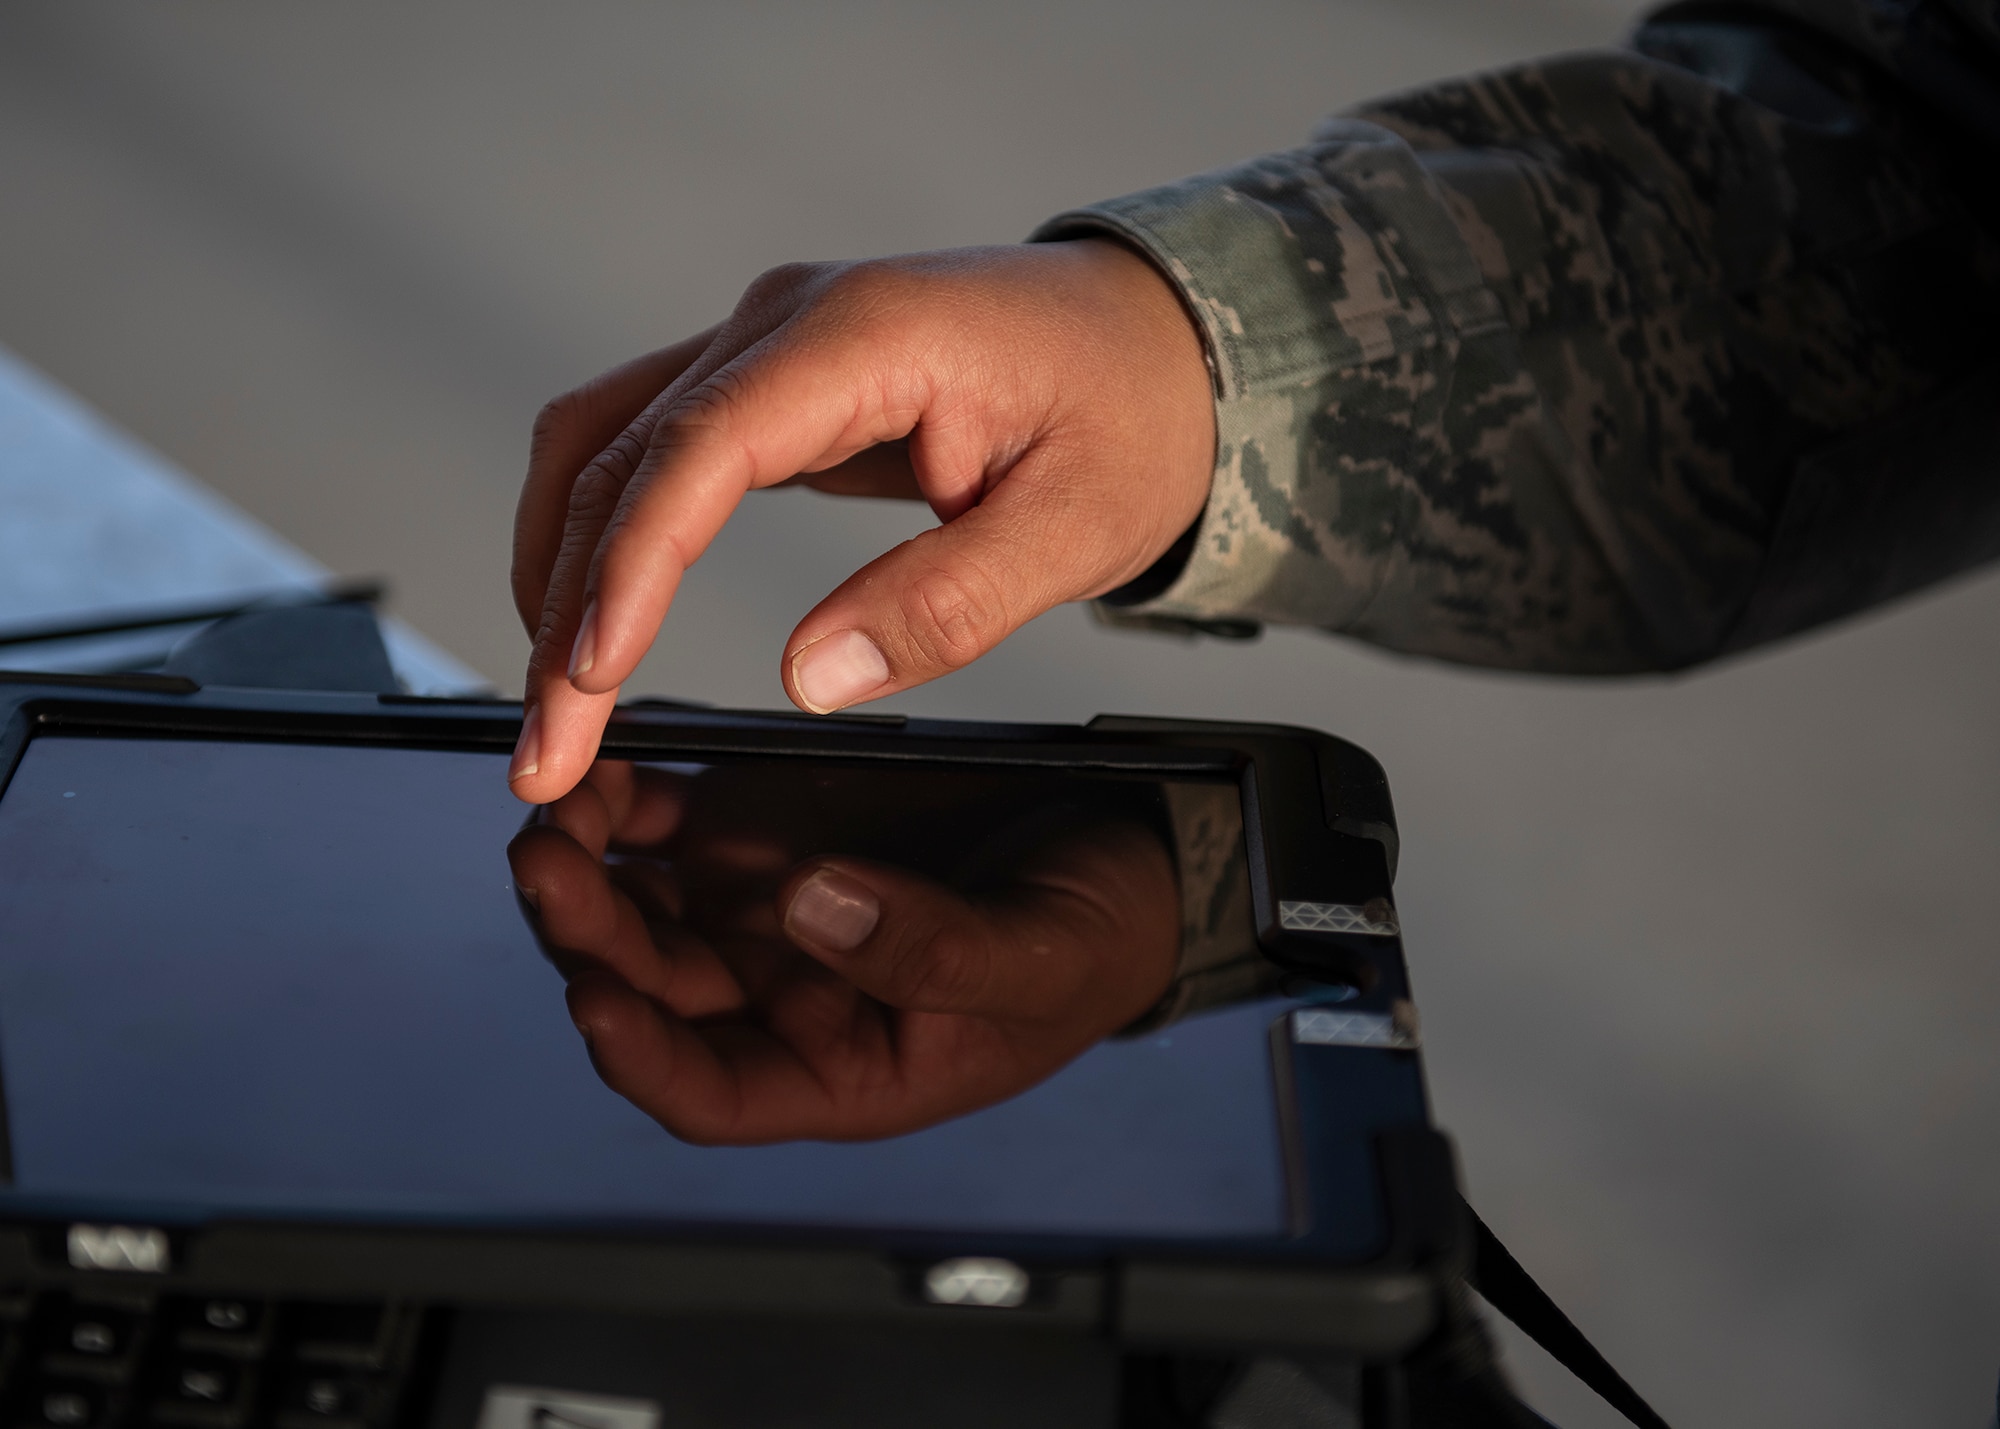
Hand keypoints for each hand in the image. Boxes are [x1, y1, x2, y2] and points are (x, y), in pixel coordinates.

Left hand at [505, 760, 1179, 1142]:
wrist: (1125, 852)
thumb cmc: (1091, 940)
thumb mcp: (1034, 959)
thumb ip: (929, 948)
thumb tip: (810, 907)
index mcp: (840, 1066)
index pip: (709, 1092)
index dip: (641, 1058)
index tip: (596, 999)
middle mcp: (782, 997)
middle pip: (649, 989)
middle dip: (586, 935)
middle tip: (548, 861)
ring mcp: (764, 910)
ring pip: (636, 907)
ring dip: (585, 864)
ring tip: (560, 803)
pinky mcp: (762, 832)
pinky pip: (664, 827)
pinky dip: (623, 798)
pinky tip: (604, 763)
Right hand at [508, 240, 1214, 802]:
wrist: (1158, 342)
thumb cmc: (1130, 414)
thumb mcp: (1076, 527)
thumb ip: (947, 602)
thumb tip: (808, 681)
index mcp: (866, 336)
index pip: (700, 447)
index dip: (632, 566)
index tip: (591, 674)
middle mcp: (789, 323)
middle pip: (620, 454)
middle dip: (565, 608)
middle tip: (548, 751)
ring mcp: (768, 346)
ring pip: (603, 446)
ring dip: (559, 572)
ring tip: (556, 707)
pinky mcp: (767, 384)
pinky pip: (644, 450)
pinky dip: (602, 538)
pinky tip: (595, 623)